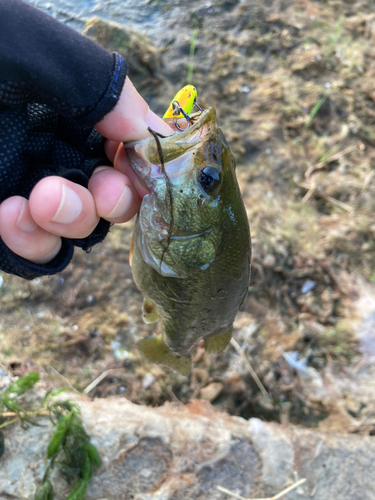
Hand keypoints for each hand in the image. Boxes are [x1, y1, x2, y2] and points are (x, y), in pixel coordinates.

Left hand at [0, 78, 171, 264]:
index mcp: (74, 108)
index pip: (132, 143)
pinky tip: (11, 216)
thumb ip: (100, 87)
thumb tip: (153, 132)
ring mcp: (34, 190)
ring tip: (43, 203)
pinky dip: (34, 244)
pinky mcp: (7, 222)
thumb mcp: (40, 58)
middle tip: (105, 196)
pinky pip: (39, 251)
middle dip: (118, 198)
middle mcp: (59, 151)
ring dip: (76, 220)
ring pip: (82, 227)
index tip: (154, 171)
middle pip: (115, 192)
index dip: (149, 161)